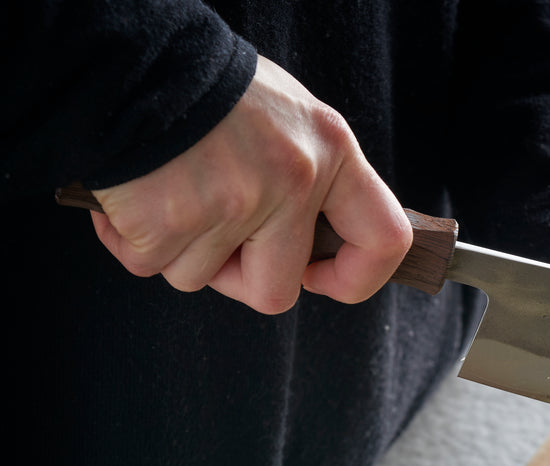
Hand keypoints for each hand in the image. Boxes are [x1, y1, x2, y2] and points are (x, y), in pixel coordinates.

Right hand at [90, 56, 411, 314]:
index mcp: (332, 151)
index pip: (384, 239)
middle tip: (211, 240)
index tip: (319, 278)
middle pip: (275, 290)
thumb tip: (316, 243)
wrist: (129, 54)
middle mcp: (292, 180)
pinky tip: (131, 197)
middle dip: (237, 279)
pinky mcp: (169, 219)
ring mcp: (232, 204)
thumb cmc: (209, 87)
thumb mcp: (287, 116)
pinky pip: (150, 264)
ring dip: (177, 251)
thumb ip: (312, 178)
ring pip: (200, 277)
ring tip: (167, 193)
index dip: (357, 277)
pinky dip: (133, 241)